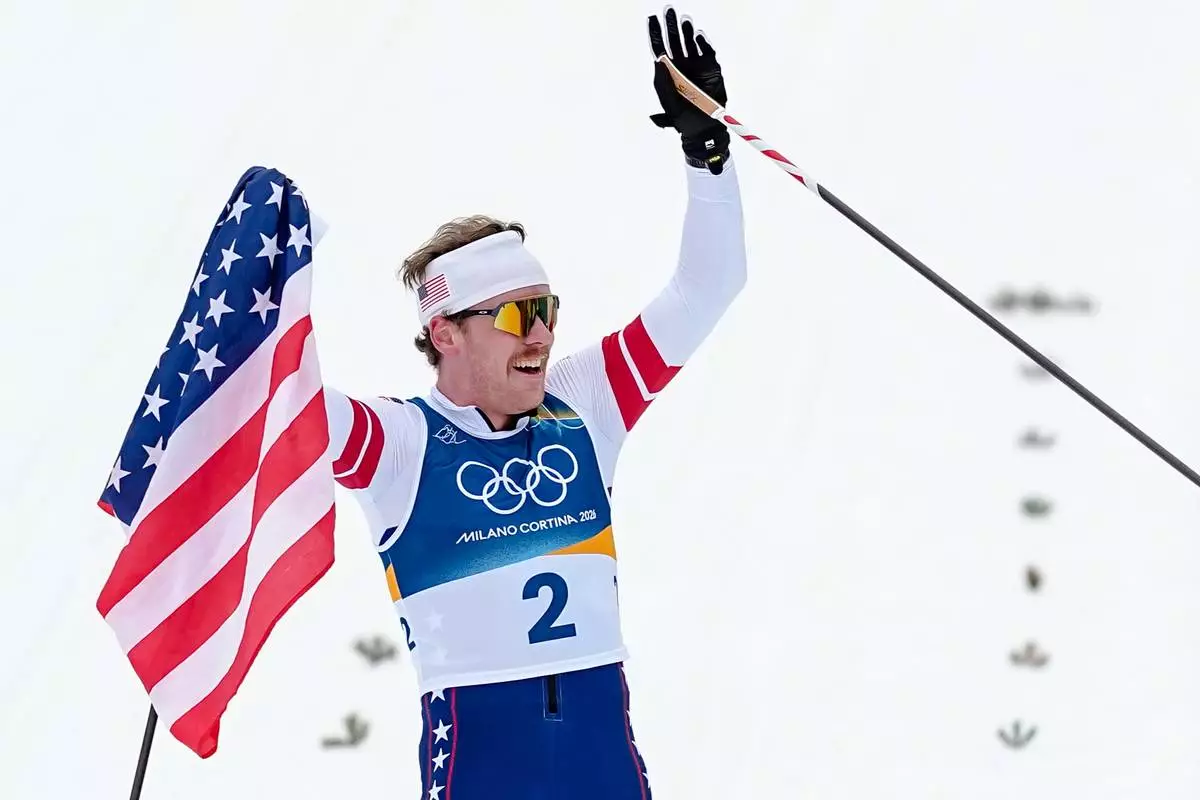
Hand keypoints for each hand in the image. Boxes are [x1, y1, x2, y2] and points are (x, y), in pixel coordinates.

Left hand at [647, 6, 730, 173]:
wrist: (704, 129)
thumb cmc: (683, 119)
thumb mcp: (668, 104)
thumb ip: (662, 84)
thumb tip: (658, 61)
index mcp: (668, 72)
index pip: (659, 49)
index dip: (655, 33)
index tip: (651, 19)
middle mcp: (682, 66)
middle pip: (674, 41)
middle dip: (671, 26)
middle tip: (668, 10)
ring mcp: (697, 66)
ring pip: (690, 43)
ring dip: (686, 31)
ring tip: (683, 20)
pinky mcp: (712, 69)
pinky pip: (707, 52)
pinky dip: (702, 43)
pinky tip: (697, 36)